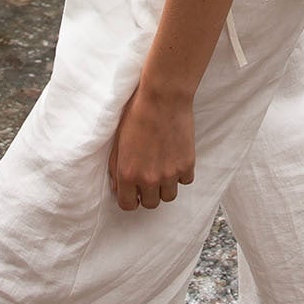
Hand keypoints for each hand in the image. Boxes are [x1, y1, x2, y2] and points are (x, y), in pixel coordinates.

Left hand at [108, 81, 195, 210]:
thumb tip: (118, 187)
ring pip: (169, 196)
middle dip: (148, 194)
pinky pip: (185, 181)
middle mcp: (148, 178)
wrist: (163, 97)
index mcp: (127, 174)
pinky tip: (176, 159)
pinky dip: (181, 174)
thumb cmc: (137, 114)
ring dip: (165, 186)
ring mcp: (169, 174)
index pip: (128, 205)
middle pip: (150, 204)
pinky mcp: (186, 165)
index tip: (134, 194)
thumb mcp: (117, 141)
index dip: (130, 200)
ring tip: (163, 168)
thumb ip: (116, 168)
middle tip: (149, 179)